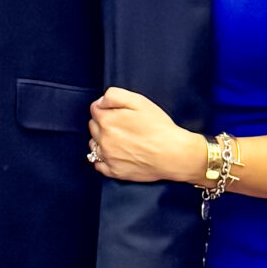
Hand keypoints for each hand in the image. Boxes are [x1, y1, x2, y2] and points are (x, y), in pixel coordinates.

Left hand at [88, 87, 203, 185]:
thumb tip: (100, 101)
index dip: (106, 108)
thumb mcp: (139, 101)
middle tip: (121, 124)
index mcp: (107, 120)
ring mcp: (108, 157)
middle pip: (93, 126)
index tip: (117, 111)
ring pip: (93, 145)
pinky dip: (102, 160)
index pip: (94, 109)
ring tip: (119, 140)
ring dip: (101, 140)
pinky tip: (113, 155)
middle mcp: (103, 139)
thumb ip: (114, 95)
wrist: (173, 154)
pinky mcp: (114, 172)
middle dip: (103, 123)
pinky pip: (98, 165)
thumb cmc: (159, 127)